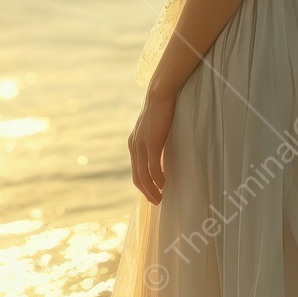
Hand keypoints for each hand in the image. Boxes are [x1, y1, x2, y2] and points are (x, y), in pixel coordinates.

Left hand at [128, 85, 176, 204]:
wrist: (161, 94)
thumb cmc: (163, 110)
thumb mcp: (156, 130)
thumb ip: (157, 144)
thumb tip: (164, 159)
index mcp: (134, 143)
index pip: (136, 170)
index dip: (144, 185)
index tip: (153, 195)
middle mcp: (134, 146)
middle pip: (137, 177)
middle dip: (147, 192)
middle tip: (157, 202)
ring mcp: (140, 145)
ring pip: (143, 175)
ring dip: (152, 189)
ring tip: (160, 198)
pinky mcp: (150, 143)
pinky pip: (152, 167)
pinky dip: (158, 178)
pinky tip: (164, 184)